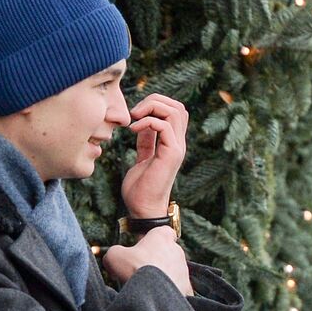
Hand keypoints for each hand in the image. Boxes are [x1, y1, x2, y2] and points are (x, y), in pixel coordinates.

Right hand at [101, 227, 192, 296]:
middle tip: (140, 272)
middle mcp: (177, 250)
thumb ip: (115, 252)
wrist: (154, 297)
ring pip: (172, 271)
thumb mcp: (114, 257)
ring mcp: (183, 269)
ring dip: (163, 277)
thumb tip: (115, 258)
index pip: (163, 231)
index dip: (154, 238)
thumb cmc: (136, 270)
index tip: (144, 248)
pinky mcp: (186, 287)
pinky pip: (177, 288)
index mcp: (162, 237)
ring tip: (147, 288)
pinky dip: (169, 292)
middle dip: (156, 261)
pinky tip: (157, 299)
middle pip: (166, 253)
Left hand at [120, 93, 188, 218]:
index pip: (176, 111)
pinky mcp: (171, 154)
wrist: (142, 209)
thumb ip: (146, 141)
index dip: (156, 104)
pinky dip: (147, 122)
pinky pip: (164, 126)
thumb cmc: (140, 189)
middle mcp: (178, 143)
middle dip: (155, 101)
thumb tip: (141, 124)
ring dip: (152, 108)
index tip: (136, 114)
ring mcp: (177, 148)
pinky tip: (133, 130)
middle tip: (134, 112)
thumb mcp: (142, 157)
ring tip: (135, 118)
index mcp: (173, 143)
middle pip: (178, 107)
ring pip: (175, 111)